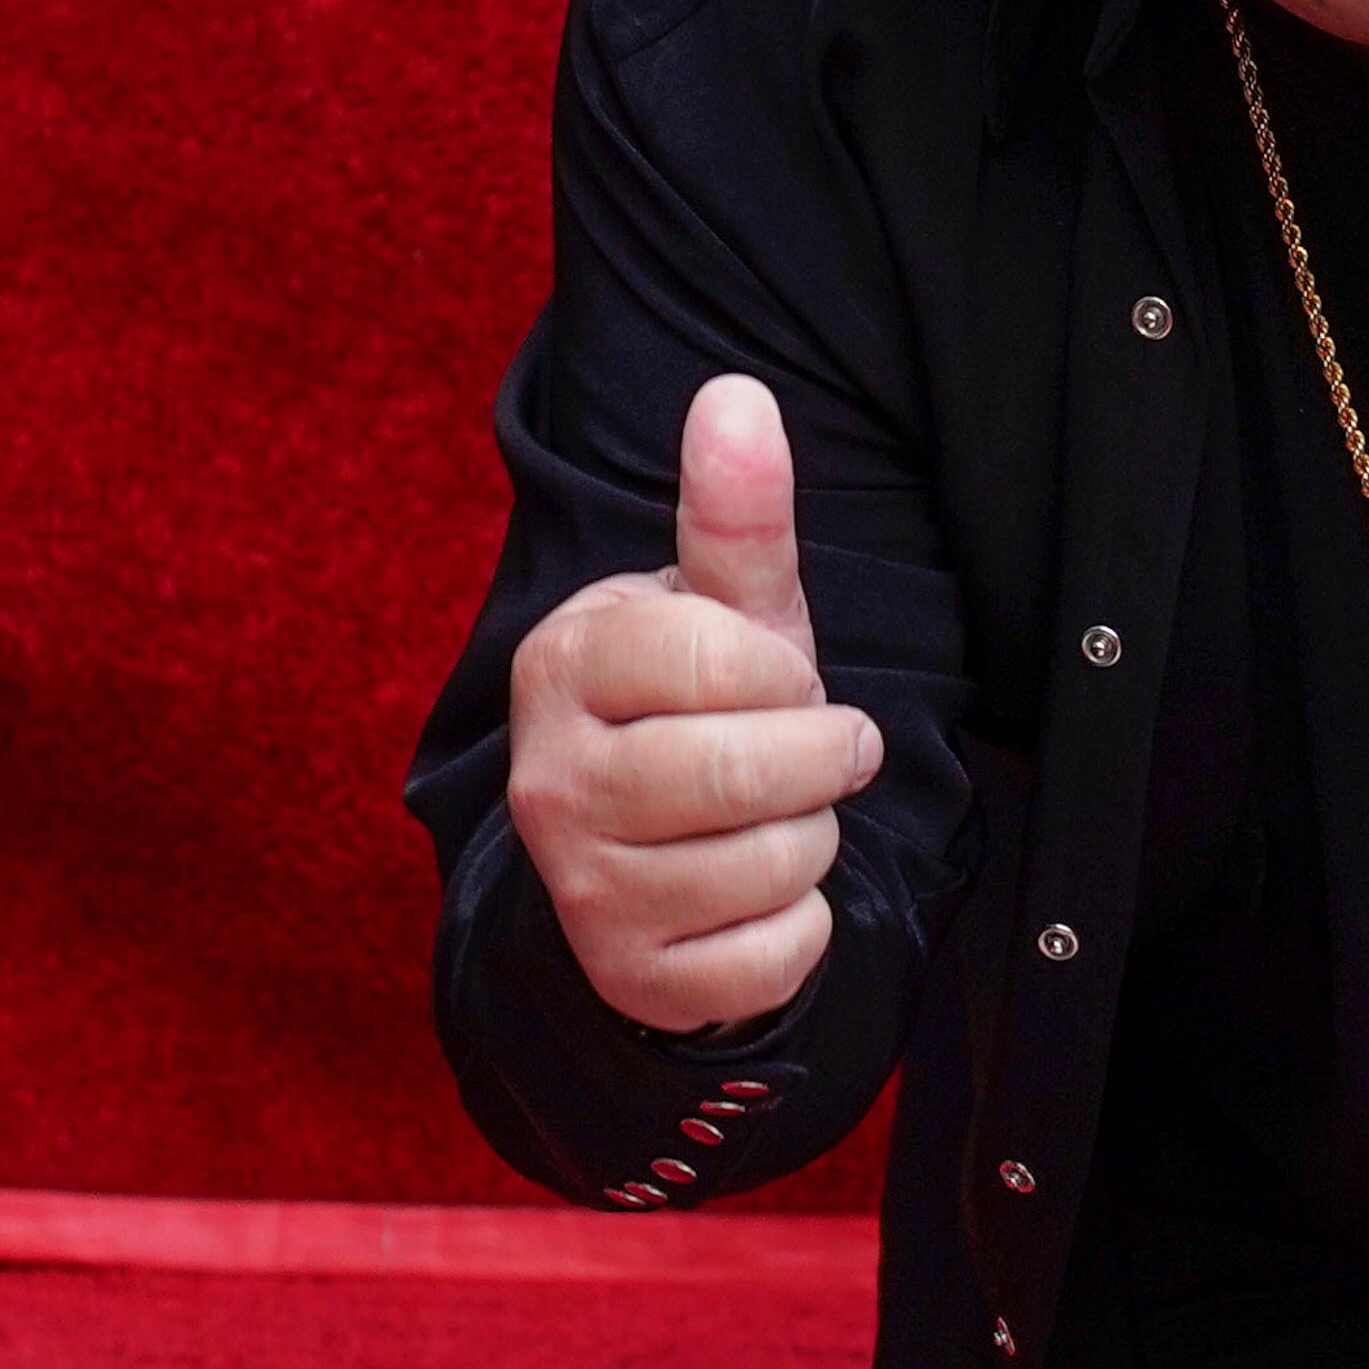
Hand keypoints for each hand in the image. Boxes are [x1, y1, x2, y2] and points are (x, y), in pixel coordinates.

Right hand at [504, 375, 881, 1034]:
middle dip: (819, 759)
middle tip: (818, 751)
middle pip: (743, 769)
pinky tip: (760, 896)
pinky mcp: (632, 977)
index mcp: (565, 666)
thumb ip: (736, 513)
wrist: (648, 856)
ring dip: (811, 839)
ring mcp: (582, 889)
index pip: (715, 655)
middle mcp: (550, 781)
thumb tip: (737, 391)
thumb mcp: (725, 610)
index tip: (782, 679)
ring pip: (771, 865)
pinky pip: (777, 954)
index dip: (785, 671)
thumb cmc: (701, 709)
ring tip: (773, 818)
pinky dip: (802, 926)